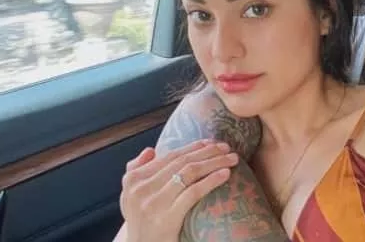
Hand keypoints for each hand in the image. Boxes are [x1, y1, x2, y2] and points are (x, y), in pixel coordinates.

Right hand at [119, 140, 238, 241]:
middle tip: (227, 148)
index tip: (212, 142)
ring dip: (215, 162)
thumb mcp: (130, 197)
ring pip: (190, 173)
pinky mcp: (167, 218)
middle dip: (208, 152)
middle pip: (182, 163)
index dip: (193, 147)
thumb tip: (151, 149)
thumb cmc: (142, 223)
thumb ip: (135, 171)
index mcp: (133, 179)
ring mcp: (154, 203)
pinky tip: (225, 174)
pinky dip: (212, 180)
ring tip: (233, 159)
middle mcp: (141, 189)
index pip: (169, 156)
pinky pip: (193, 192)